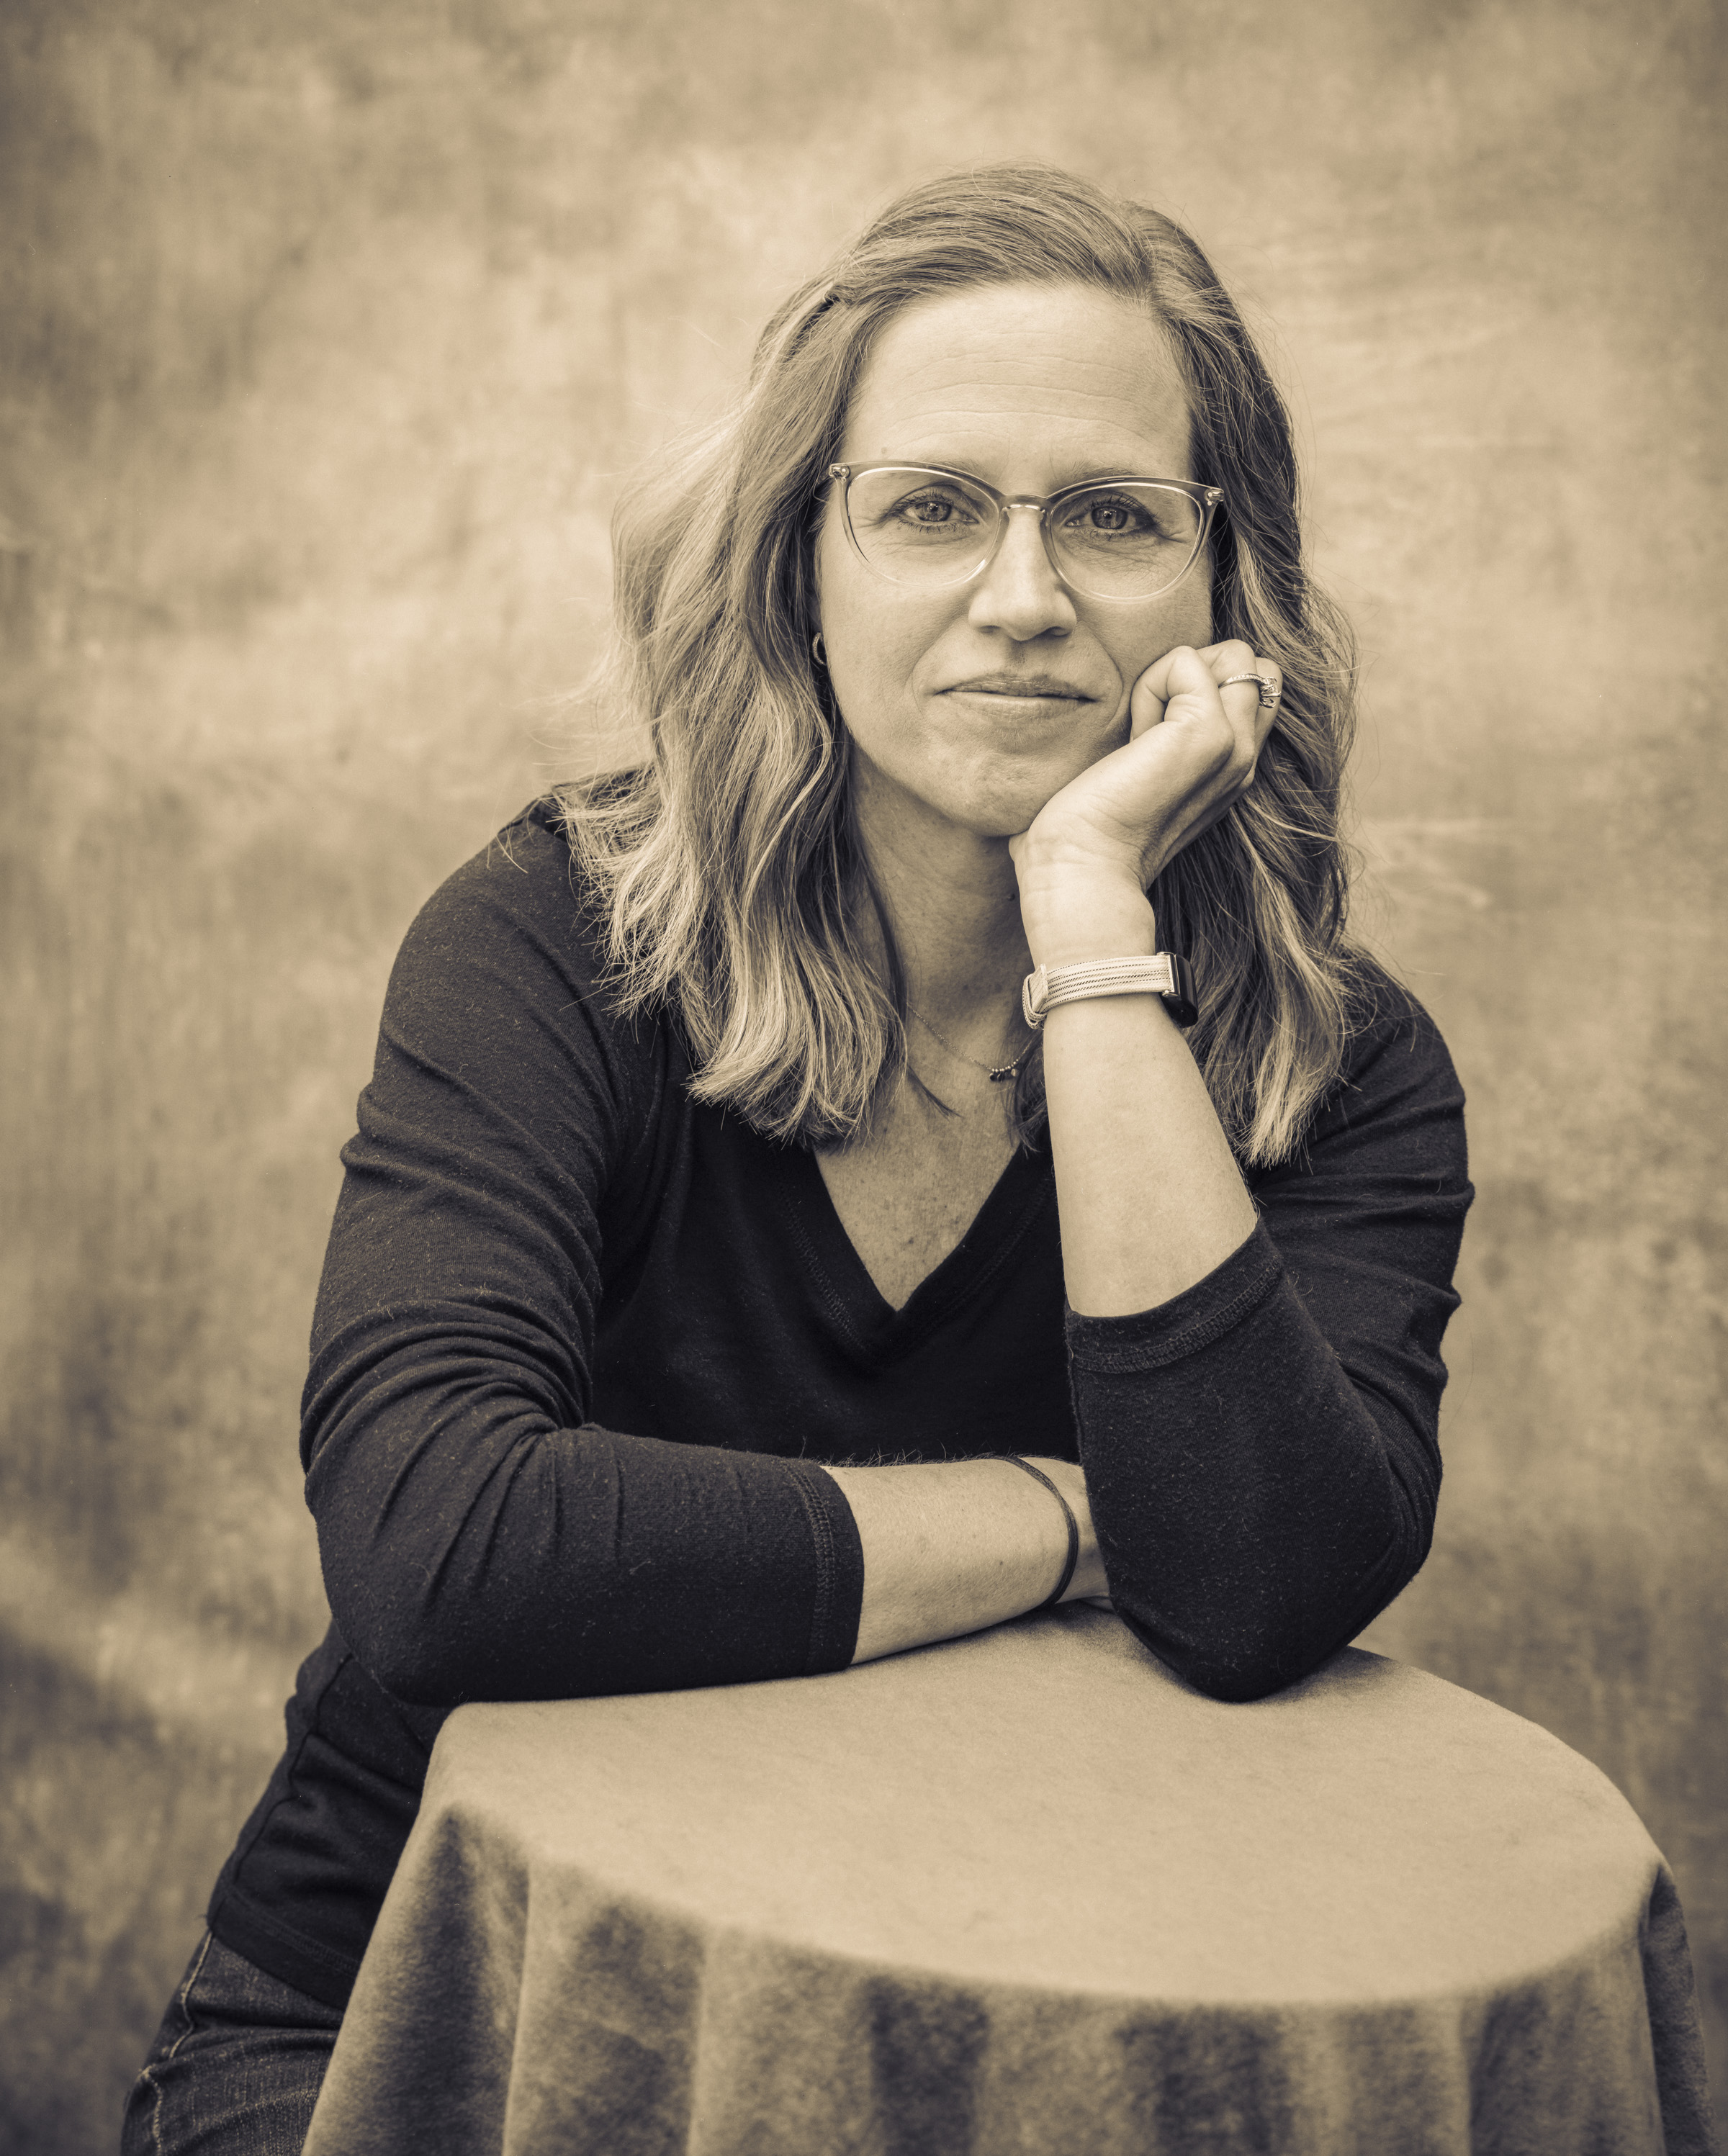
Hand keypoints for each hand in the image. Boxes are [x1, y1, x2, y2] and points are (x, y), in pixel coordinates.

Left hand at [1009, 641, 1280, 965]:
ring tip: (1140, 732)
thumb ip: (1164, 730)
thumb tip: (1163, 681)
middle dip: (1195, 673)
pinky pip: (1186, 662)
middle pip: (1252, 663)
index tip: (1151, 735)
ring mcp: (1234, 747)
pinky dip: (1150, 684)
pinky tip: (1132, 736)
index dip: (1199, 686)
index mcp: (1233, 768)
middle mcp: (1245, 758)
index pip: (1252, 684)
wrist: (1083, 867)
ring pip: (1230, 656)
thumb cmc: (1092, 827)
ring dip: (1171, 678)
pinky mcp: (1210, 734)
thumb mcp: (1145, 768)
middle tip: (1147, 727)